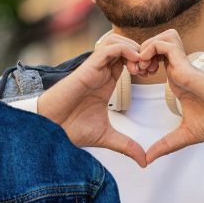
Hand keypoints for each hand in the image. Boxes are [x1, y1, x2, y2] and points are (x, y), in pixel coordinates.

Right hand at [37, 36, 148, 166]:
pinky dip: (125, 50)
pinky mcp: (88, 67)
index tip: (152, 76)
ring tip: (141, 65)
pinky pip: (109, 47)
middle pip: (124, 45)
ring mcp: (94, 67)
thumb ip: (126, 146)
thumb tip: (143, 161)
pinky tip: (133, 63)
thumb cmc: (71, 129)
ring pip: (117, 41)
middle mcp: (101, 71)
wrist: (51, 128)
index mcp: (106, 82)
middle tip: (150, 68)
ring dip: (133, 48)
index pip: (128, 60)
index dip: (142, 63)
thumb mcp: (107, 137)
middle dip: (142, 52)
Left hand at [133, 29, 203, 162]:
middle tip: (135, 69)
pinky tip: (146, 63)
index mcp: (176, 79)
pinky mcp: (186, 64)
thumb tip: (147, 160)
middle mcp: (179, 69)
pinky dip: (153, 48)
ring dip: (146, 47)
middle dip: (140, 51)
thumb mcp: (183, 136)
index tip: (134, 76)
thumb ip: (164, 145)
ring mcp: (183, 64)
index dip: (141, 62)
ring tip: (140, 65)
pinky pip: (166, 44)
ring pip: (162, 38)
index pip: (155, 58)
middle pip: (157, 43)